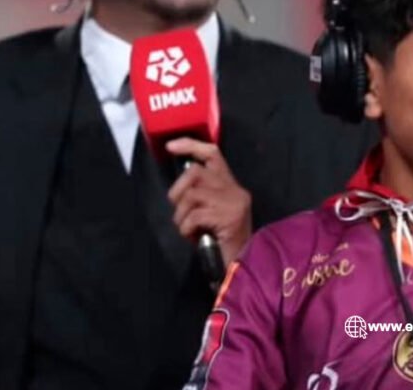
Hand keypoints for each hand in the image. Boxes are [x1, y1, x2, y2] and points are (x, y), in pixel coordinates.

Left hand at [167, 138, 252, 265]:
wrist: (242, 266)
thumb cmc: (222, 243)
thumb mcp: (212, 214)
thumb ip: (202, 196)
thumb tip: (179, 188)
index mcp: (231, 186)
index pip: (213, 154)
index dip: (191, 146)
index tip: (171, 146)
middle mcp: (235, 190)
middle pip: (195, 172)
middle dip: (177, 191)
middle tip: (179, 212)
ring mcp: (233, 203)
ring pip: (192, 194)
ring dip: (181, 215)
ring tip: (188, 230)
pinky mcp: (229, 217)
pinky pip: (194, 215)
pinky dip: (186, 228)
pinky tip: (193, 237)